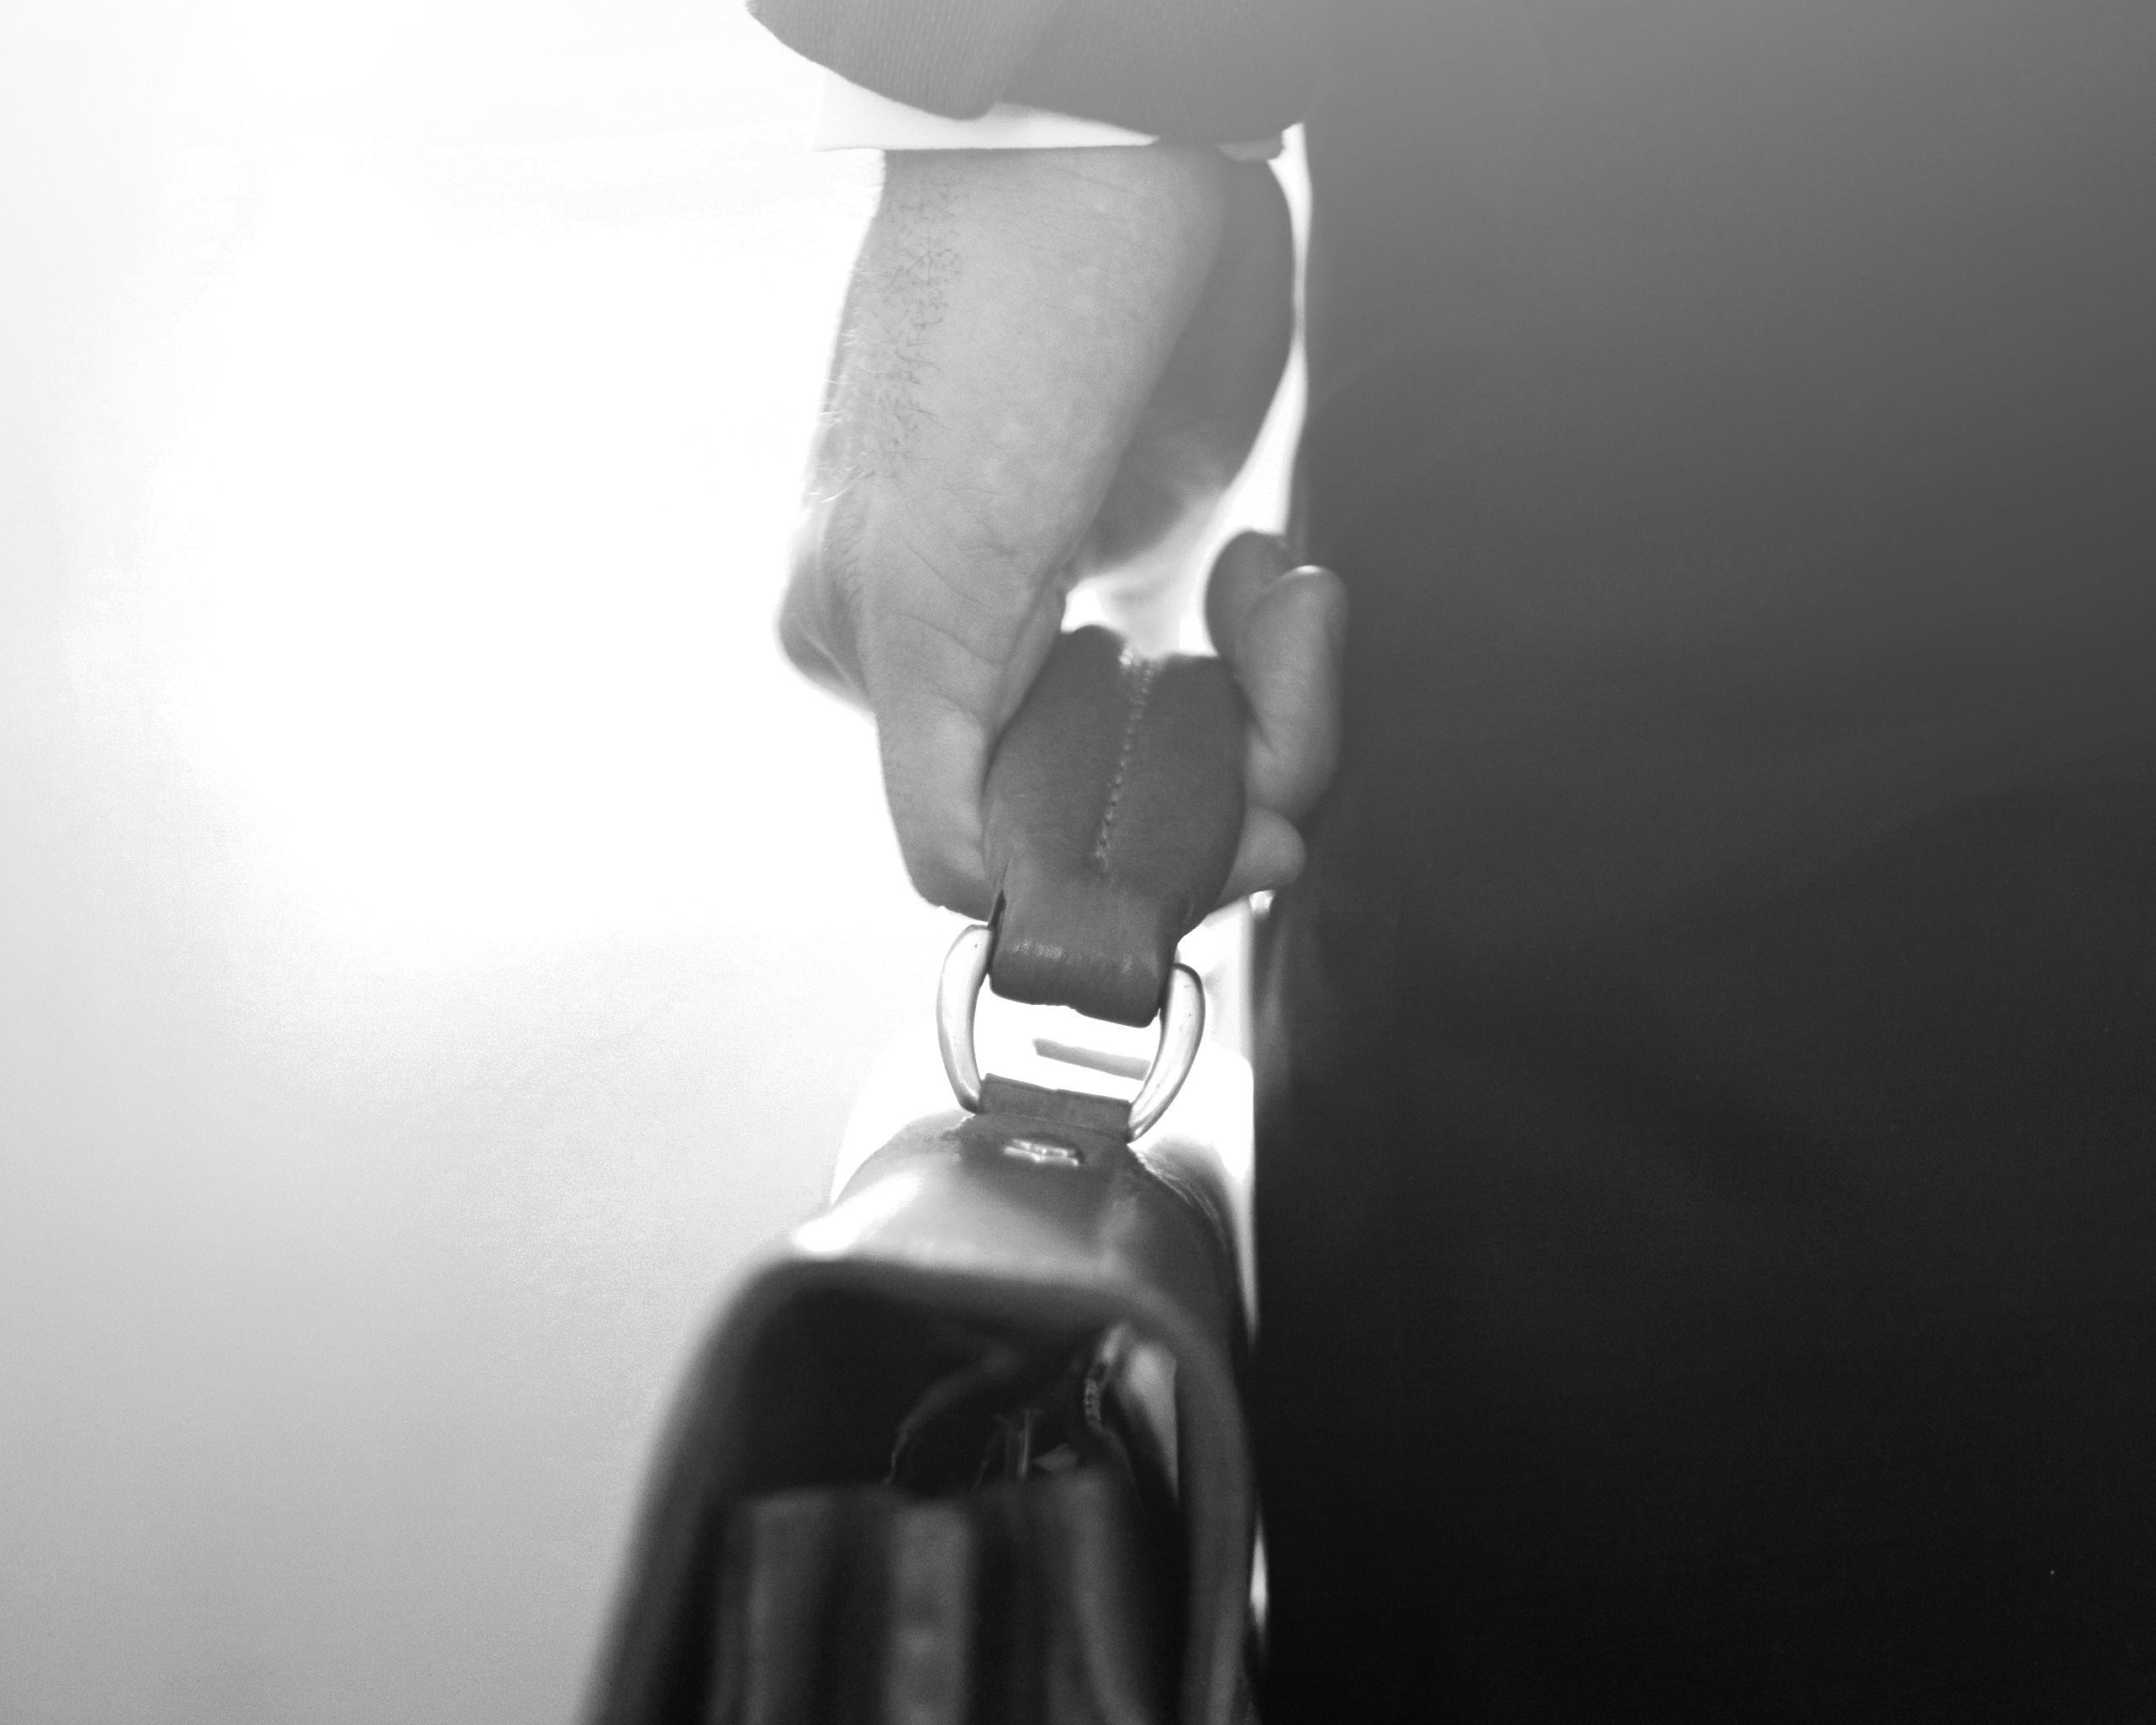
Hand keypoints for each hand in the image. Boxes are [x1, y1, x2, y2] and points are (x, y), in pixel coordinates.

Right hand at [780, 145, 1342, 915]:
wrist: (1112, 159)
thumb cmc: (997, 352)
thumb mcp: (920, 586)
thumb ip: (928, 772)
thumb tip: (980, 910)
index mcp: (878, 669)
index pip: (1011, 856)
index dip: (1137, 869)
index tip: (1237, 826)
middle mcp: (970, 658)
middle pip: (1120, 815)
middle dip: (1230, 774)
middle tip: (1278, 683)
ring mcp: (1072, 610)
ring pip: (1194, 761)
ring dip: (1275, 703)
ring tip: (1280, 592)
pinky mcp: (1162, 564)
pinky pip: (1238, 688)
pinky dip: (1282, 656)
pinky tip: (1273, 575)